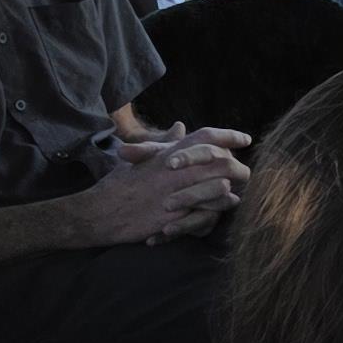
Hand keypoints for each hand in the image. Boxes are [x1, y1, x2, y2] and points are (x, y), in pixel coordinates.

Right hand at [69, 140, 242, 247]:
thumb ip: (164, 143)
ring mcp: (175, 193)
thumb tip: (181, 126)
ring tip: (234, 196)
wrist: (97, 212)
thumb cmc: (118, 185)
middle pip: (222, 162)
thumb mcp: (140, 159)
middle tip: (244, 173)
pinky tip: (217, 216)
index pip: (206, 136)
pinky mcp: (172, 217)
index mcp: (168, 154)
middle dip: (238, 168)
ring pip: (219, 188)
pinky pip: (205, 215)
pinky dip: (214, 215)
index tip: (245, 139)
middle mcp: (175, 170)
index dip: (229, 136)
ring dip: (228, 193)